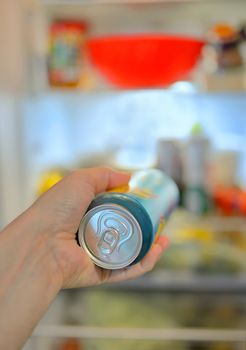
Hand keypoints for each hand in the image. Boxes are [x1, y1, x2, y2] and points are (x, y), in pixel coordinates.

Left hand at [31, 167, 168, 288]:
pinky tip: (156, 251)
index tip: (150, 202)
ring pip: (130, 253)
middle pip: (126, 232)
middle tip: (161, 222)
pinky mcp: (101, 274)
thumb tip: (128, 176)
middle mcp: (93, 235)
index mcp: (87, 214)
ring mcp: (98, 255)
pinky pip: (127, 270)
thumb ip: (104, 175)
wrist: (41, 244)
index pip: (116, 210)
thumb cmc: (56, 209)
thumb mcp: (80, 180)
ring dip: (151, 247)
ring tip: (164, 238)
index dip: (134, 207)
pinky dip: (144, 263)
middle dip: (147, 228)